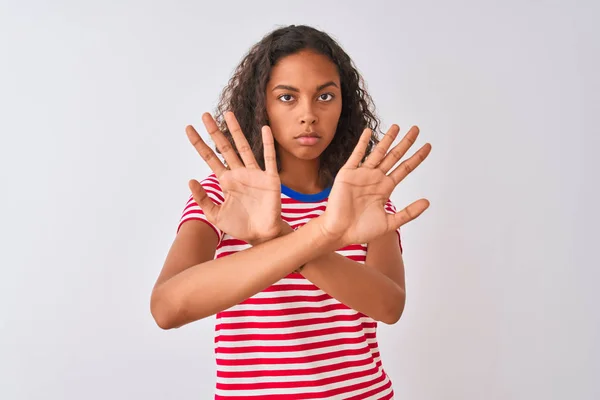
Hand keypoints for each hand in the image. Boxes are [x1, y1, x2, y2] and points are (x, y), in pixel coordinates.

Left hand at [185, 111, 281, 244]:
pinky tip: (265, 129)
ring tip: (228, 114)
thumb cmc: (240, 226)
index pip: (210, 158)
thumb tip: (189, 180)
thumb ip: (203, 199)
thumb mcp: (215, 215)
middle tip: (205, 115)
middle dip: (214, 131)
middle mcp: (239, 173)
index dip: (199, 144)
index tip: (189, 129)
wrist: (262, 235)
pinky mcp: (269, 178)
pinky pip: (269, 158)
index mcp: (226, 181)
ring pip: (244, 147)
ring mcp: (254, 174)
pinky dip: (267, 144)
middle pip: (224, 148)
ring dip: (236, 131)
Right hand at [318, 124, 430, 245]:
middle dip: (405, 143)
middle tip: (416, 129)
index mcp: (385, 188)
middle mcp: (375, 178)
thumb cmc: (361, 230)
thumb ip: (408, 212)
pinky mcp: (348, 174)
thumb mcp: (390, 222)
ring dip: (387, 139)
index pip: (404, 168)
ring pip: (378, 152)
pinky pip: (356, 155)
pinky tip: (368, 132)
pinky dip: (362, 143)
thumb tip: (427, 202)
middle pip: (394, 156)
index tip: (427, 146)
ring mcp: (362, 174)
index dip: (416, 157)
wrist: (340, 232)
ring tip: (397, 126)